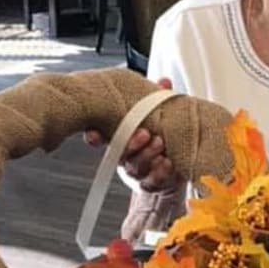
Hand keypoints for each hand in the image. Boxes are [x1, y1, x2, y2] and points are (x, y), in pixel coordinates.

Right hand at [84, 78, 183, 192]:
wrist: (175, 171)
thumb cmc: (160, 139)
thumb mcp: (158, 117)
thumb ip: (158, 100)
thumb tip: (164, 82)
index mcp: (121, 138)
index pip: (101, 137)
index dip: (95, 136)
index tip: (94, 134)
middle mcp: (125, 157)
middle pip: (120, 153)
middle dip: (130, 143)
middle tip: (144, 133)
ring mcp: (137, 172)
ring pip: (135, 167)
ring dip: (147, 156)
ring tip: (159, 145)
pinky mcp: (150, 185)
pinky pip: (152, 182)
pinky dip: (160, 173)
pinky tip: (168, 164)